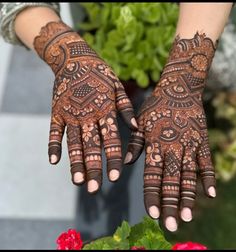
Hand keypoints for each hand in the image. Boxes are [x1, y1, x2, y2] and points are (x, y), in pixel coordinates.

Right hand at [34, 21, 136, 192]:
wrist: (75, 58)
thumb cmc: (101, 75)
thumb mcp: (118, 88)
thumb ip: (126, 109)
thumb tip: (137, 128)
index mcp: (105, 110)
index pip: (111, 139)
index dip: (113, 159)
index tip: (115, 178)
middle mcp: (88, 115)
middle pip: (91, 146)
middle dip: (93, 168)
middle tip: (94, 188)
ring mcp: (70, 114)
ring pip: (73, 142)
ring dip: (75, 162)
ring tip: (77, 181)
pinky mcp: (57, 111)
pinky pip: (54, 131)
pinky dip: (53, 145)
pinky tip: (53, 161)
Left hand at [125, 33, 215, 230]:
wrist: (179, 88)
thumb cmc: (156, 106)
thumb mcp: (140, 122)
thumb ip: (134, 143)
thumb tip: (128, 163)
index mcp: (154, 143)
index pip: (151, 175)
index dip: (152, 194)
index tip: (152, 213)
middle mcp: (172, 147)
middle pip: (170, 181)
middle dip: (169, 204)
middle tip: (170, 226)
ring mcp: (189, 145)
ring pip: (187, 176)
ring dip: (187, 197)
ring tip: (186, 217)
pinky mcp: (201, 141)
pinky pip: (205, 162)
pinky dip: (207, 178)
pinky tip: (209, 194)